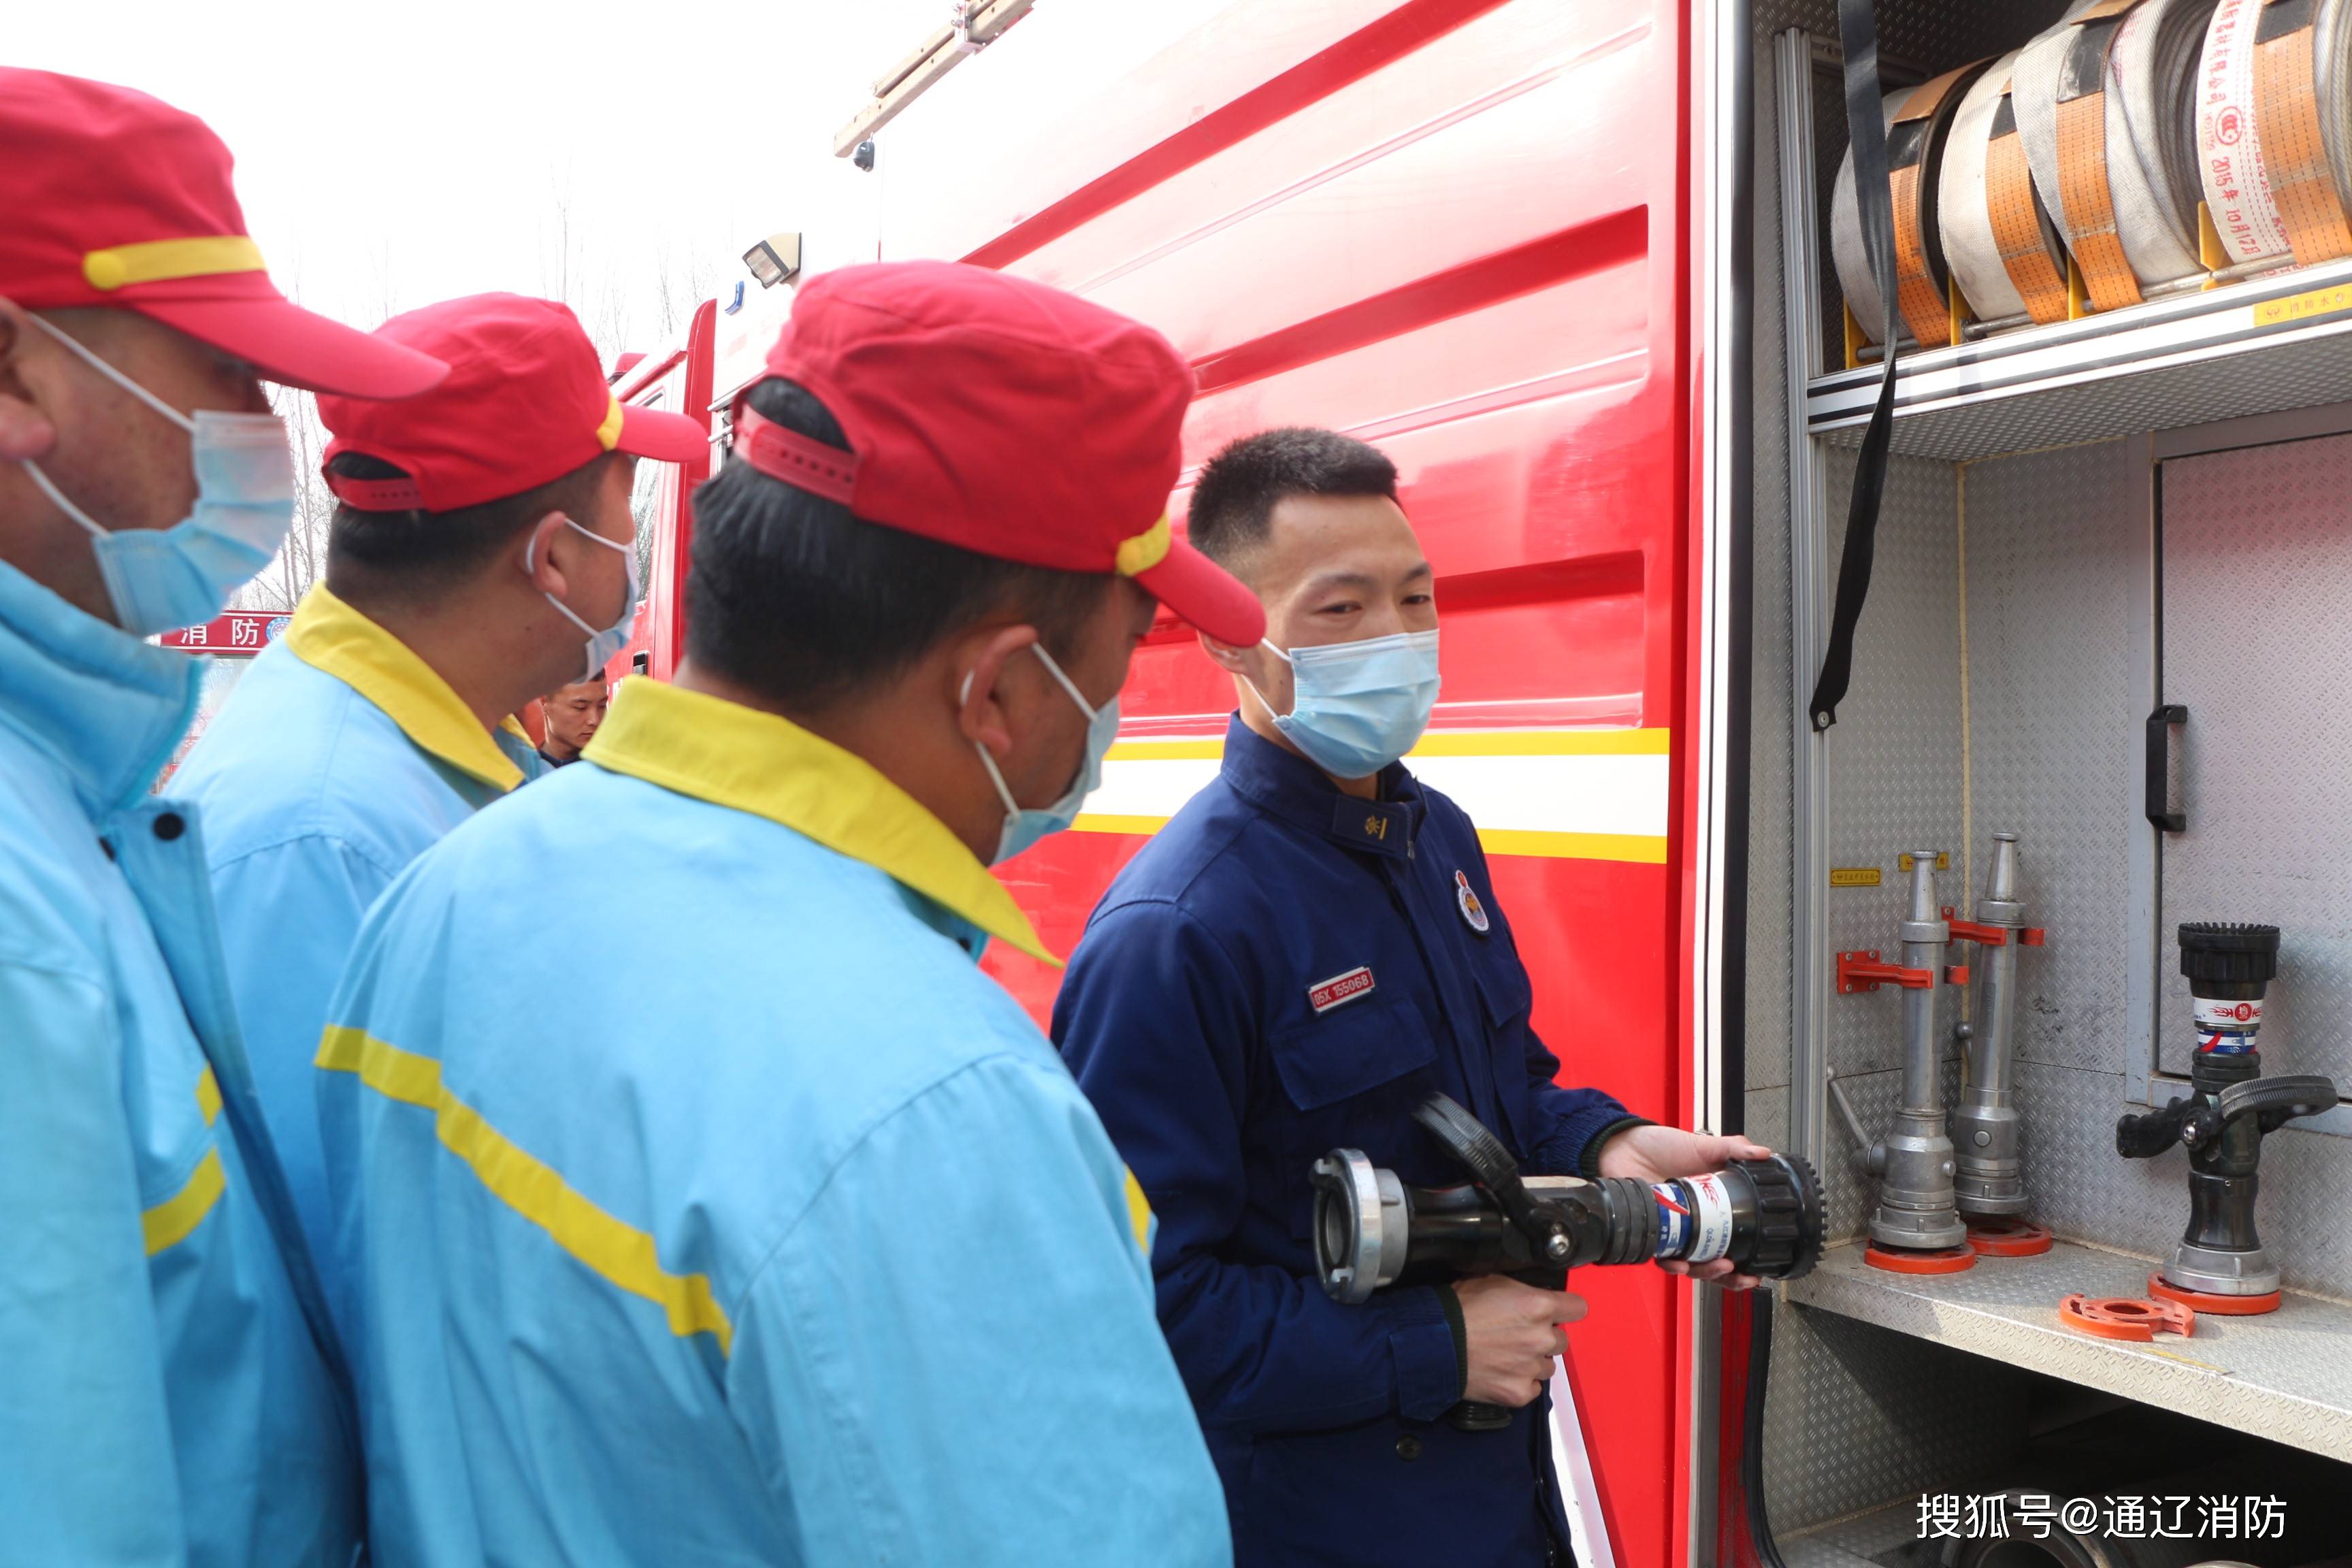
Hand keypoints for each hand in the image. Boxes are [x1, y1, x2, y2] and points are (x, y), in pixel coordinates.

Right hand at [1453, 1275, 1585, 1408]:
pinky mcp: (1520, 1392)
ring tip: (1507, 1355)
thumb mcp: (1492, 1281)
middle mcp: (1542, 1337)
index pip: (1578, 1307)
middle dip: (1545, 1337)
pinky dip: (1521, 1382)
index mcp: (1539, 1305)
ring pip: (1549, 1366)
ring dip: (1533, 1361)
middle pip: (1562, 1340)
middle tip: (1519, 1334)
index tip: (1561, 1312)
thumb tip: (1532, 1296)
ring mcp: (1531, 1367)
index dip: (1567, 1308)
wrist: (1434, 1343)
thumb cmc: (1457, 1310)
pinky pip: (1533, 1388)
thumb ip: (1522, 1291)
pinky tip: (1502, 1372)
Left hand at [1597, 1124, 1773, 1290]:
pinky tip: (1681, 1262)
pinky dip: (1673, 1264)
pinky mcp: (1651, 1234)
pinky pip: (1662, 1257)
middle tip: (1743, 1274)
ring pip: (1692, 1264)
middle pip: (1715, 1261)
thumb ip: (1733, 1148)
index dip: (1747, 1259)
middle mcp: (1693, 1225)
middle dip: (1731, 1276)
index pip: (1733, 1241)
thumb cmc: (1661, 1146)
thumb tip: (1764, 1153)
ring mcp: (1672, 1231)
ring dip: (1707, 1271)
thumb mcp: (1702, 1145)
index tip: (1759, 1268)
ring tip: (1720, 1265)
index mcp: (1711, 1208)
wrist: (1625, 1145)